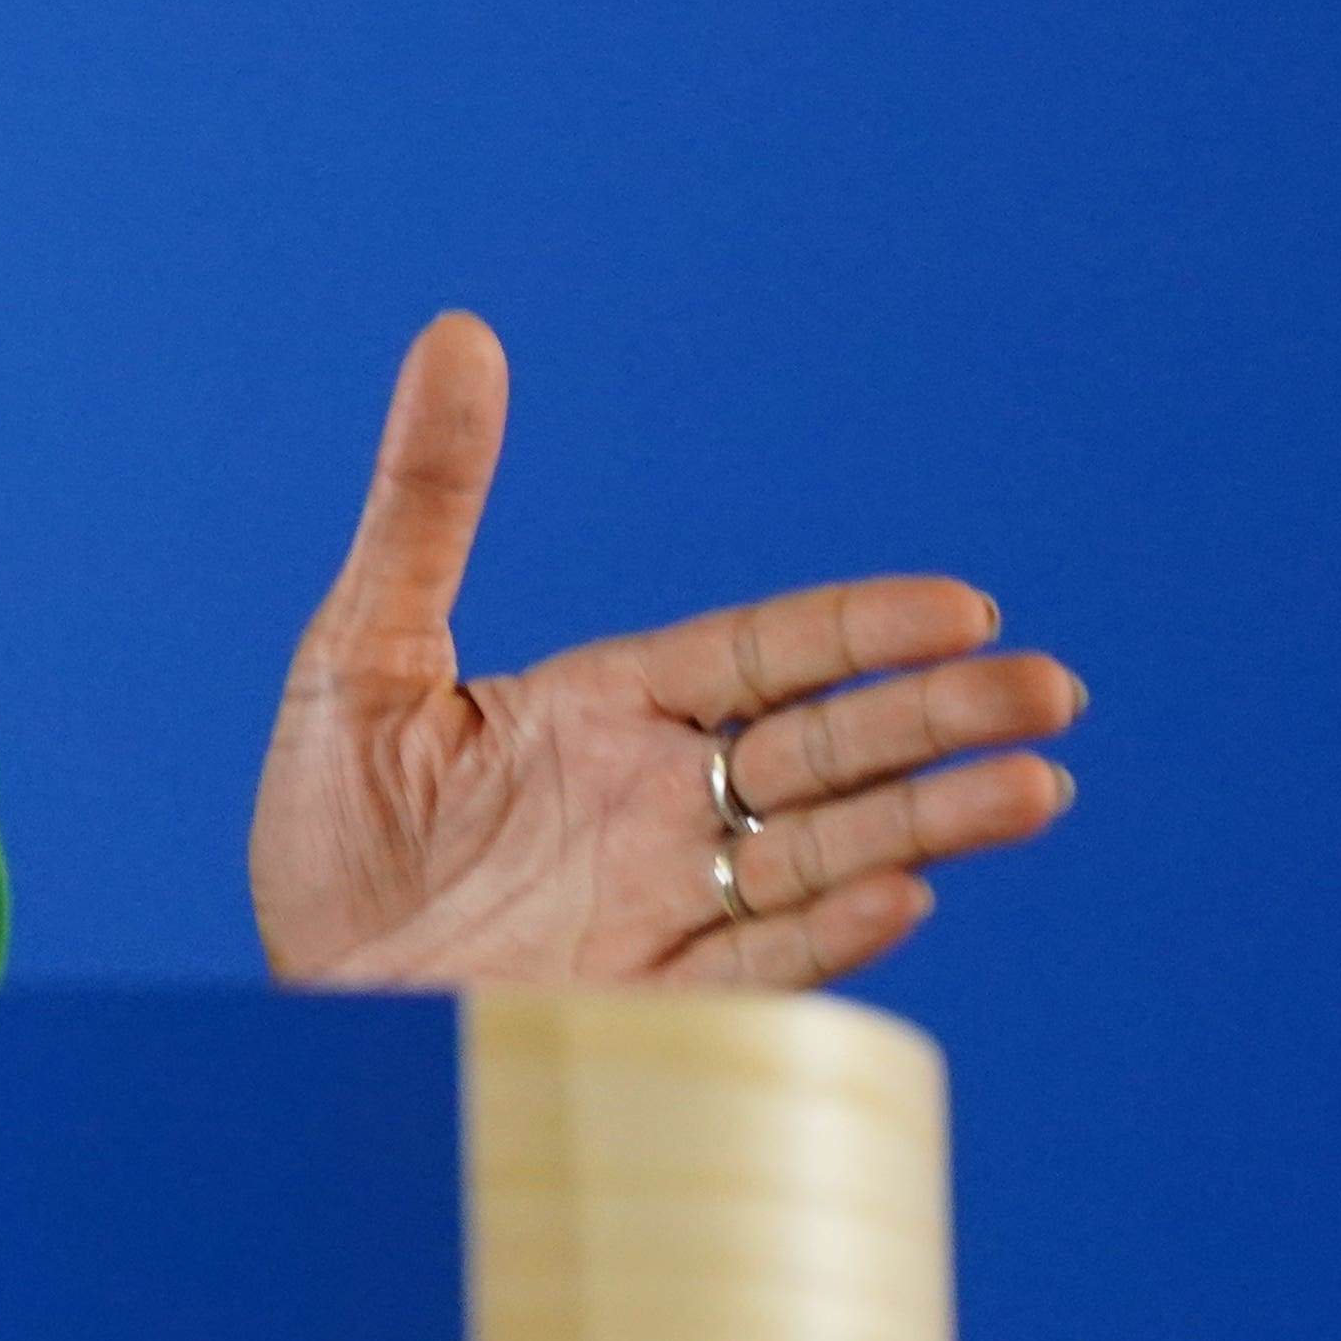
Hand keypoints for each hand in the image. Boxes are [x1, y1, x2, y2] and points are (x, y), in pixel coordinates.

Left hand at [253, 313, 1082, 989]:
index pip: (763, 654)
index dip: (860, 630)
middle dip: (937, 719)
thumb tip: (456, 333)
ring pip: (825, 852)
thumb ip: (424, 504)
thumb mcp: (362, 652)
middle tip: (1050, 691)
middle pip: (826, 748)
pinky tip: (901, 897)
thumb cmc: (326, 837)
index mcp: (606, 712)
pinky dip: (826, 935)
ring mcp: (665, 909)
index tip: (961, 608)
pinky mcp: (645, 1008)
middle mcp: (658, 805)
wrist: (291, 1004)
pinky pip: (754, 966)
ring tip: (1033, 788)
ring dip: (928, 821)